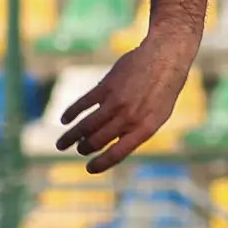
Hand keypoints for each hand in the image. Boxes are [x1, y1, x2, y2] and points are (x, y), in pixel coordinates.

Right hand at [55, 32, 196, 173]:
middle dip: (85, 148)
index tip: (89, 169)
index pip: (118, 153)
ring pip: (87, 125)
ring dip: (71, 137)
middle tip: (80, 149)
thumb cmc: (164, 89)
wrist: (165, 58)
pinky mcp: (106, 87)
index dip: (102, 164)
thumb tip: (114, 143)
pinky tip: (64, 119)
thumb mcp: (158, 115)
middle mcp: (129, 118)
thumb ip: (137, 129)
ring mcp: (116, 102)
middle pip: (98, 140)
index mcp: (145, 128)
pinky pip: (83, 103)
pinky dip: (71, 113)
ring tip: (62, 144)